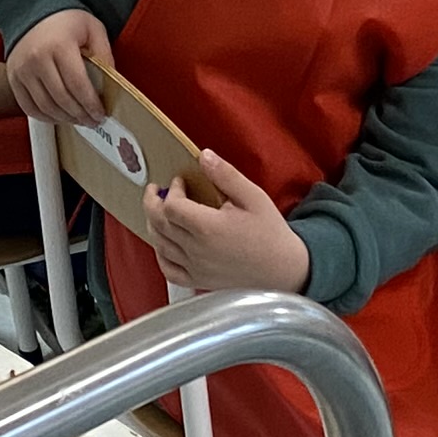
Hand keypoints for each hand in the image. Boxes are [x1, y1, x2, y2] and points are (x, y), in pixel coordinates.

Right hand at [6, 10, 112, 127]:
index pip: (77, 84)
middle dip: (80, 115)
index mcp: (59, 45)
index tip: (100, 114)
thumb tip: (111, 85)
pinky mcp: (14, 78)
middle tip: (92, 121)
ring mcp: (22, 70)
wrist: (32, 12)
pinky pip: (29, 107)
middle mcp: (37, 58)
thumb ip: (104, 55)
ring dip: (65, 118)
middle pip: (61, 98)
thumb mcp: (92, 29)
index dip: (90, 104)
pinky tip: (60, 117)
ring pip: (45, 106)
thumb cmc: (66, 21)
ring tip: (79, 120)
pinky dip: (45, 117)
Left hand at [147, 147, 311, 296]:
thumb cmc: (270, 233)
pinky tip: (163, 244)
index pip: (171, 206)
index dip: (171, 190)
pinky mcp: (199, 281)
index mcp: (208, 228)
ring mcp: (196, 268)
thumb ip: (225, 175)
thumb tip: (204, 155)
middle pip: (159, 224)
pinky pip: (168, 270)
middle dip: (153, 202)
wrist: (284, 268)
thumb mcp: (253, 196)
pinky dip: (160, 255)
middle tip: (156, 190)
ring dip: (154, 224)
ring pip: (159, 245)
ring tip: (159, 211)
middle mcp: (197, 250)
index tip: (180, 181)